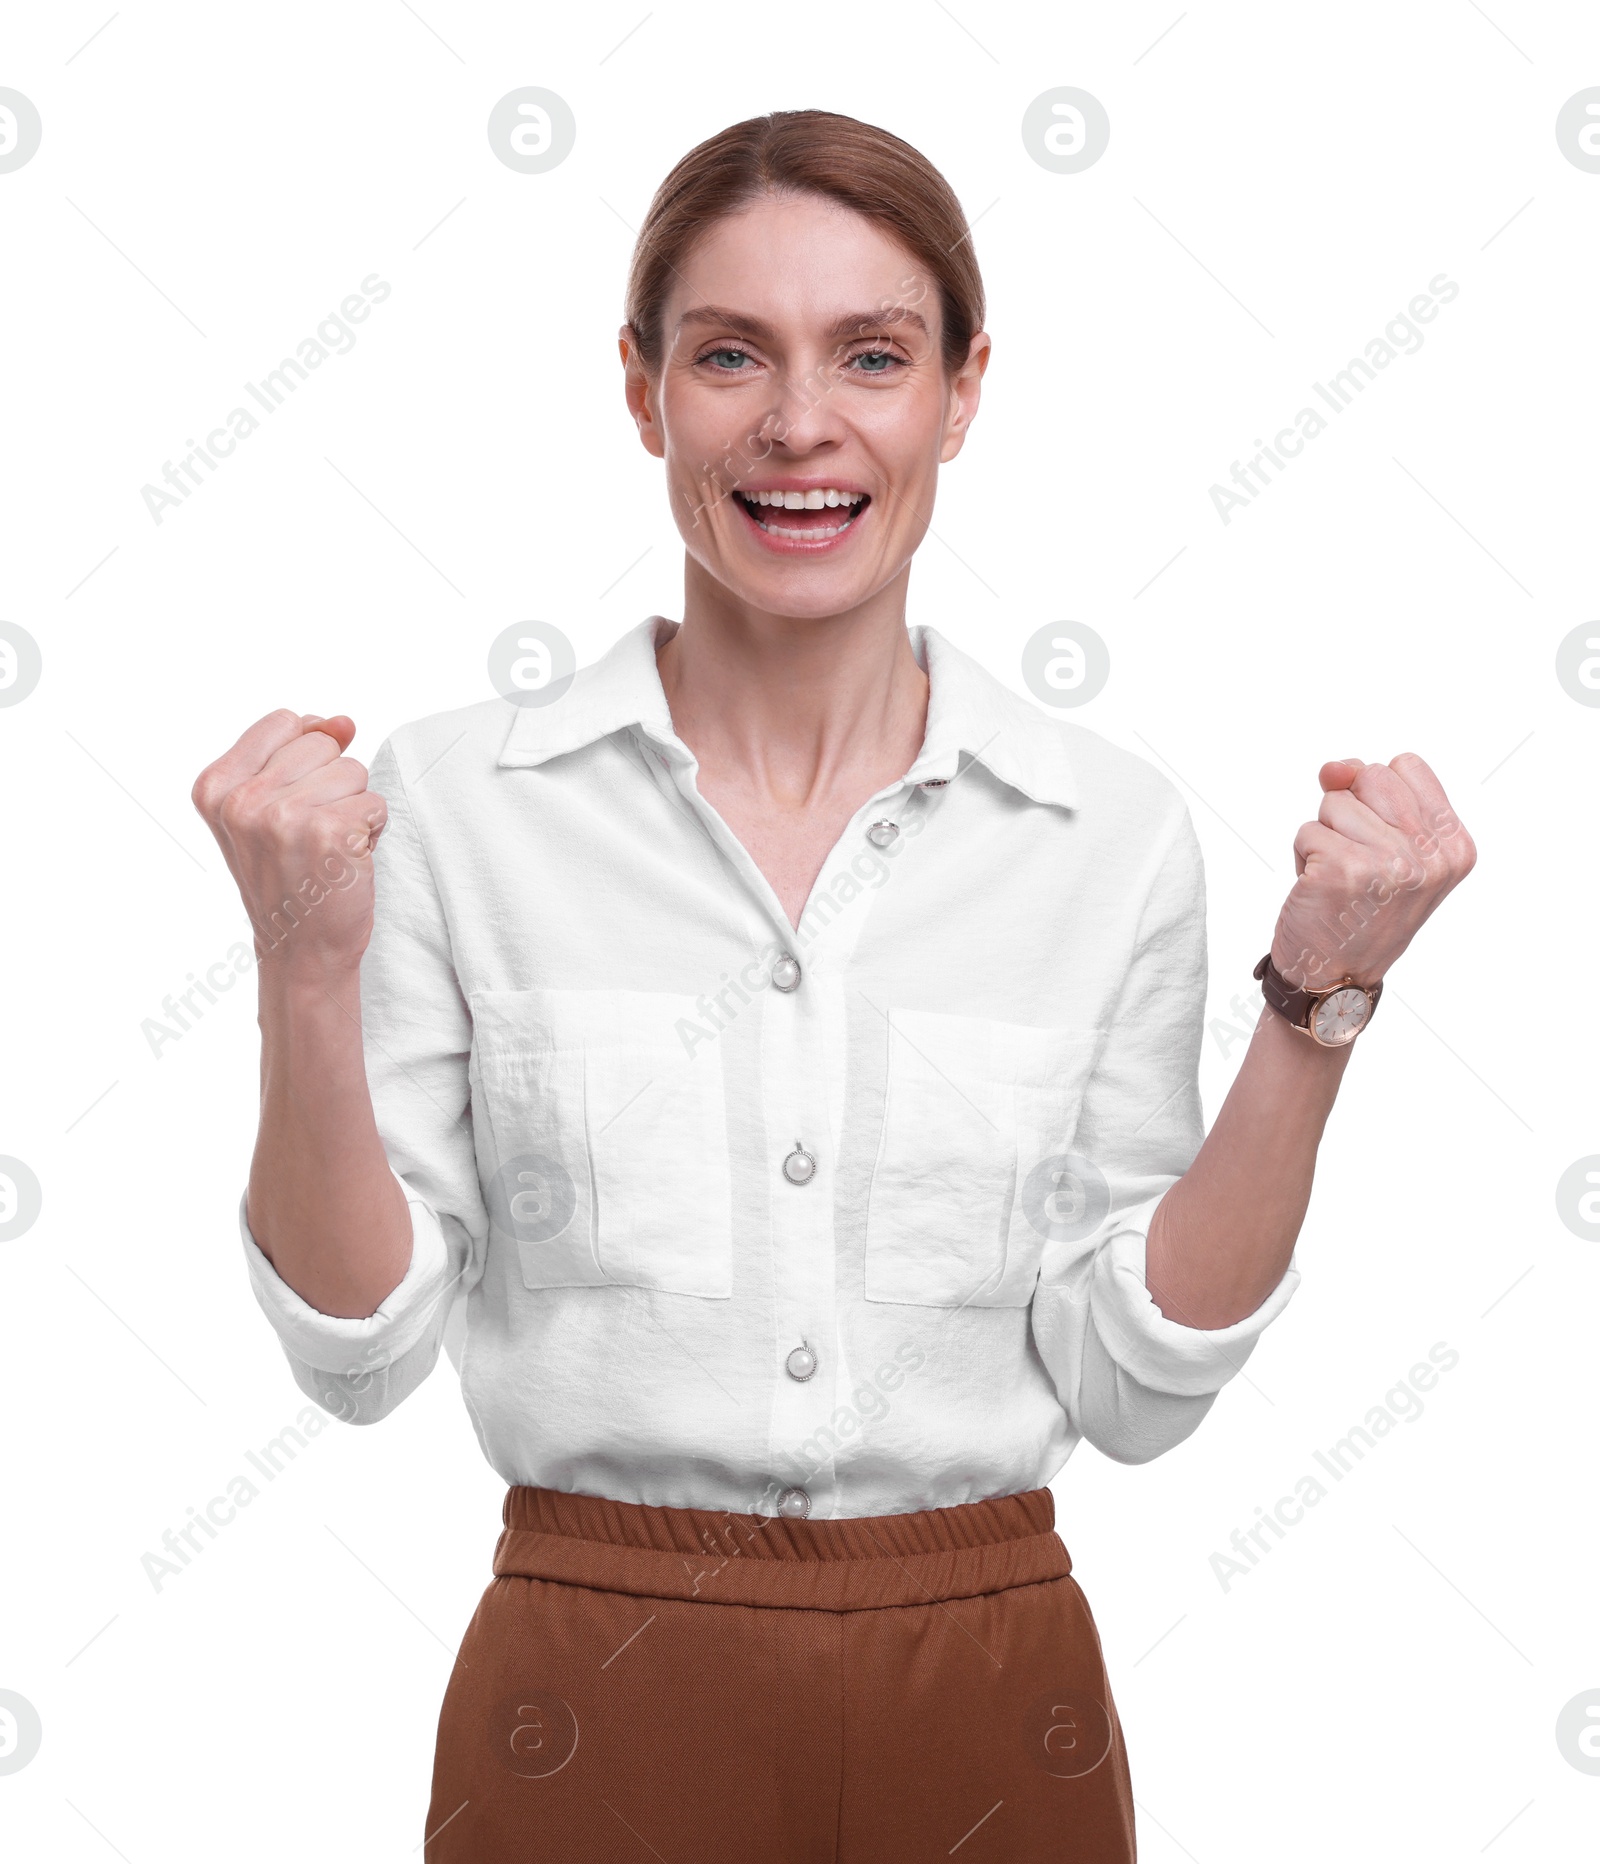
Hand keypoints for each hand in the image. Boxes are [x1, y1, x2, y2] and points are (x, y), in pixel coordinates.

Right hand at [191, 710, 386, 983]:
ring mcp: (284, 816)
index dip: (308, 756)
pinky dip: (372, 832)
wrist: (301, 949)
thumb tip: (343, 721)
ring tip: (328, 848)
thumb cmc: (289, 877)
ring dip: (353, 809)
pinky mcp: (329, 834)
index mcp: (215, 787)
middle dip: (331, 785)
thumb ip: (296, 752)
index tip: (294, 803)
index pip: (286, 722)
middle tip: (311, 835)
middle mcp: (242, 800)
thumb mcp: (267, 807)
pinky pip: (375, 804)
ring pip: (354, 771)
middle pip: (323, 745)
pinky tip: (347, 861)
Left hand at [1270, 754, 1475, 990]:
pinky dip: (1303, 857)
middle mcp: (1430, 855)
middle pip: (1370, 776)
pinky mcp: (1342, 869)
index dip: (1376, 796)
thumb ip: (1370, 794)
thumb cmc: (1361, 910)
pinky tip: (1320, 891)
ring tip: (1339, 879)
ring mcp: (1389, 862)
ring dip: (1324, 837)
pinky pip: (1306, 831)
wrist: (1337, 978)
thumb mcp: (1389, 847)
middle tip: (1357, 862)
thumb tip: (1334, 767)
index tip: (1380, 841)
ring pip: (1333, 802)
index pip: (1405, 766)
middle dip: (1349, 813)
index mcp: (1454, 845)